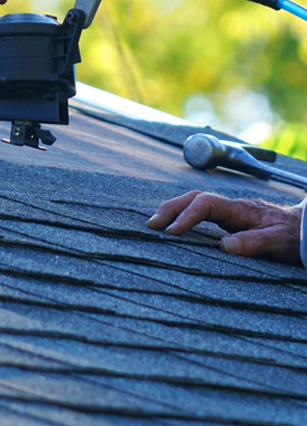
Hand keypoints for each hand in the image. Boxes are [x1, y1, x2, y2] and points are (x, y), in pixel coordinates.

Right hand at [146, 190, 302, 263]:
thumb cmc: (296, 237)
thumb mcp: (279, 242)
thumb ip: (254, 243)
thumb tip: (224, 246)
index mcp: (241, 210)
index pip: (205, 204)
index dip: (186, 216)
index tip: (172, 233)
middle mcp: (232, 207)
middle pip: (193, 197)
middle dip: (170, 208)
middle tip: (151, 225)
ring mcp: (230, 212)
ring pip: (194, 202)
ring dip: (173, 210)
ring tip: (155, 225)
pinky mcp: (229, 219)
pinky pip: (200, 211)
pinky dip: (182, 215)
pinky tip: (173, 227)